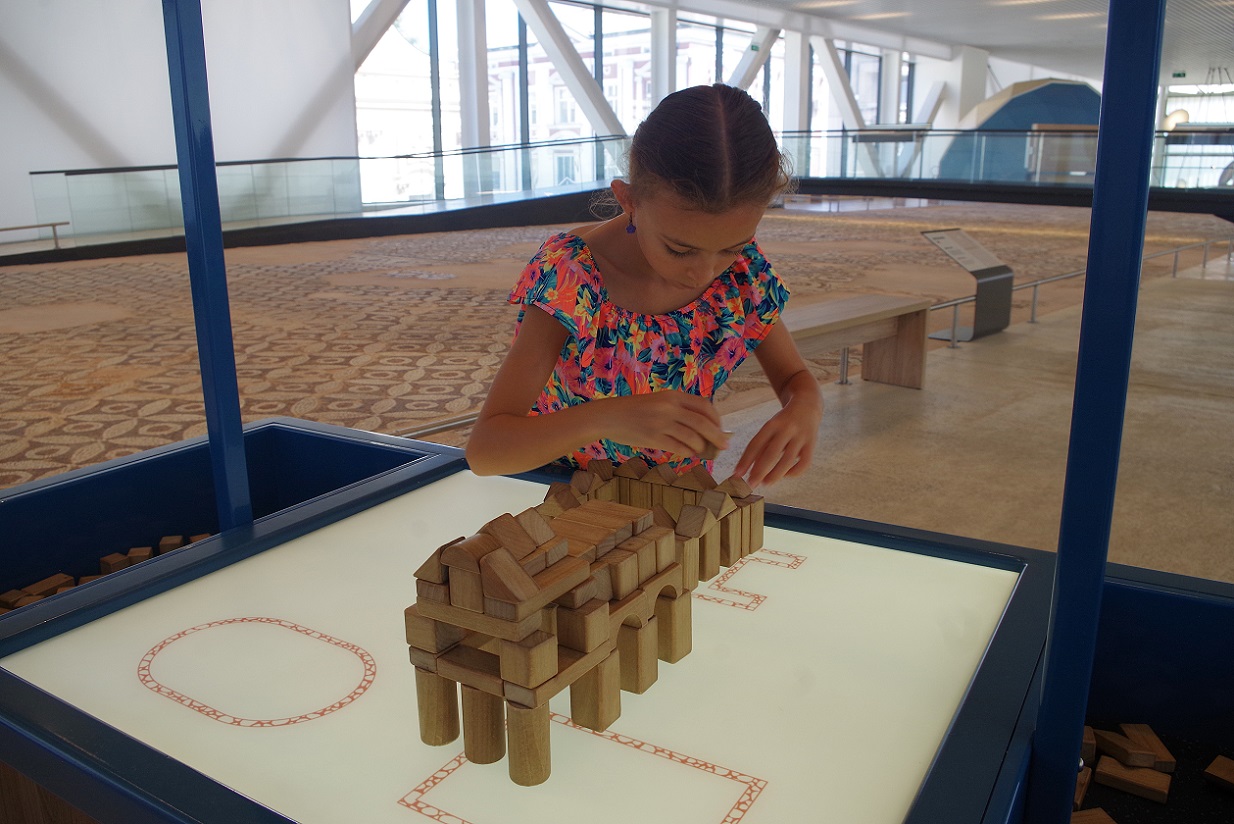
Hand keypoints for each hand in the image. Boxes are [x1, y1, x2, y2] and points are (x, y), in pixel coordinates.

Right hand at [603, 391, 729, 457]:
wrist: (609, 416)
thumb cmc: (635, 410)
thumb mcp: (659, 401)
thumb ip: (679, 409)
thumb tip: (704, 426)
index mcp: (672, 395)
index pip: (704, 406)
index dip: (717, 419)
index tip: (721, 428)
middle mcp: (669, 407)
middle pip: (702, 423)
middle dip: (717, 436)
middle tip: (725, 445)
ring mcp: (661, 423)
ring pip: (692, 437)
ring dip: (701, 447)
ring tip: (702, 451)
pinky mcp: (653, 438)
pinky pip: (678, 448)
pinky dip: (688, 452)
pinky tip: (689, 454)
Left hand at [733, 399, 820, 487]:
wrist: (808, 406)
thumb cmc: (784, 421)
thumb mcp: (770, 427)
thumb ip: (762, 445)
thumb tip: (749, 466)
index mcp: (772, 423)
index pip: (755, 444)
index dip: (745, 460)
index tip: (737, 474)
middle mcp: (787, 429)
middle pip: (771, 454)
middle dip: (759, 471)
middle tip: (750, 484)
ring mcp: (801, 437)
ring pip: (787, 460)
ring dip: (775, 475)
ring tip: (765, 483)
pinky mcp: (812, 444)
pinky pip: (804, 462)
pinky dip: (795, 472)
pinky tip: (785, 475)